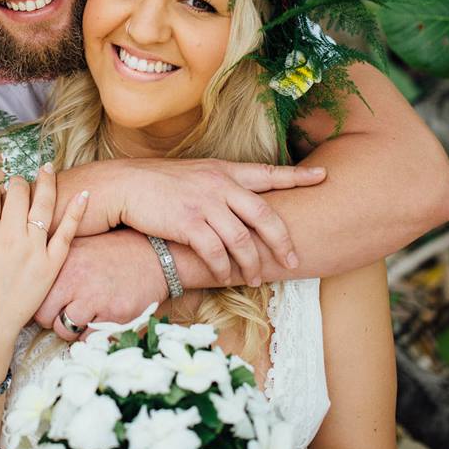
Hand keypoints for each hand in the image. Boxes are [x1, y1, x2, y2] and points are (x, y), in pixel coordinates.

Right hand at [0, 169, 87, 348]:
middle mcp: (9, 234)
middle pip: (18, 192)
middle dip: (16, 184)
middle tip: (17, 185)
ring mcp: (33, 248)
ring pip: (43, 204)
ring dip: (47, 182)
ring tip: (47, 168)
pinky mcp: (50, 264)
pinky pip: (67, 233)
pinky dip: (76, 212)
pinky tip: (85, 194)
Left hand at [34, 229, 167, 341]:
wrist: (155, 254)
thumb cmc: (115, 252)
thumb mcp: (82, 246)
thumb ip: (57, 261)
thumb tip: (32, 280)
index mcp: (65, 260)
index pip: (36, 293)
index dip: (40, 302)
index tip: (50, 303)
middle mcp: (76, 279)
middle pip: (44, 316)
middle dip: (52, 319)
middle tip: (63, 314)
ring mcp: (95, 298)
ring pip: (64, 330)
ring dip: (71, 330)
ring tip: (83, 317)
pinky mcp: (114, 315)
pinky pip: (89, 339)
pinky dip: (92, 335)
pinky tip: (100, 320)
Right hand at [115, 159, 325, 285]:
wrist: (125, 185)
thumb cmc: (159, 183)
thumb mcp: (196, 175)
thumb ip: (221, 186)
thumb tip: (240, 205)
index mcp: (224, 171)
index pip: (268, 173)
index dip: (297, 177)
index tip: (323, 177)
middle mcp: (220, 184)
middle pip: (264, 214)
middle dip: (282, 240)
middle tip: (293, 259)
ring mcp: (205, 204)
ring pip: (242, 239)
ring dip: (251, 263)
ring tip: (255, 277)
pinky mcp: (188, 223)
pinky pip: (215, 252)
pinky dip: (222, 268)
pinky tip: (224, 276)